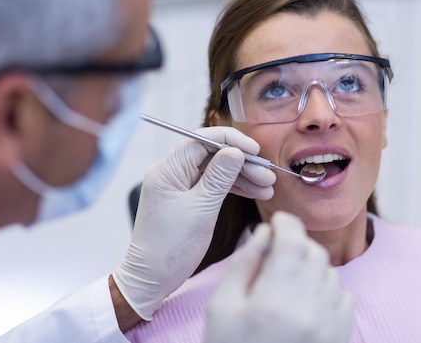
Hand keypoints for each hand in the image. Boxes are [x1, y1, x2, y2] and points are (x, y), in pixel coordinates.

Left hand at [112, 126, 275, 320]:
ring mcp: (179, 186)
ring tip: (268, 188)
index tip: (256, 151)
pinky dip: (234, 188)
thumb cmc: (171, 247)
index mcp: (167, 170)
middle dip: (242, 163)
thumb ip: (219, 177)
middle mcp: (172, 173)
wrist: (152, 278)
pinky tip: (256, 193)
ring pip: (216, 170)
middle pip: (212, 155)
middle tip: (268, 176)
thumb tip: (236, 151)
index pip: (202, 140)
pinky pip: (213, 185)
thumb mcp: (201, 210)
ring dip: (243, 176)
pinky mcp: (187, 199)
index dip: (232, 141)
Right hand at [204, 212, 354, 342]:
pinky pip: (344, 297)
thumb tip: (263, 233)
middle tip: (279, 250)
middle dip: (297, 244)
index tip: (277, 221)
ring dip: (312, 266)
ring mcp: (329, 327)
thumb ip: (243, 266)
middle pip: (314, 253)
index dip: (286, 223)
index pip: (292, 242)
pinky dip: (328, 289)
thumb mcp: (221, 309)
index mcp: (273, 302)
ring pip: (331, 273)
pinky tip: (307, 300)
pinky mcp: (340, 338)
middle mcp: (308, 312)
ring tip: (289, 279)